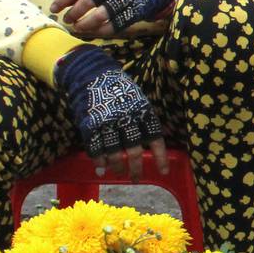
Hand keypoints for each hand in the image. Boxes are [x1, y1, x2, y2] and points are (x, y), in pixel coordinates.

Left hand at [51, 0, 174, 36]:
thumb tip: (62, 2)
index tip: (54, 9)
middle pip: (89, 1)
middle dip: (74, 13)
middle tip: (67, 19)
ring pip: (101, 15)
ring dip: (86, 23)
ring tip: (78, 27)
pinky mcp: (135, 10)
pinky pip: (114, 25)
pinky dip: (100, 30)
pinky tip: (92, 31)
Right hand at [53, 46, 169, 177]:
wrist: (91, 73)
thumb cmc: (118, 88)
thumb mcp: (138, 99)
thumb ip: (144, 118)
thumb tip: (153, 139)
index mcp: (142, 111)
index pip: (155, 138)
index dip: (160, 157)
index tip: (163, 171)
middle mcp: (126, 119)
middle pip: (133, 152)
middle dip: (136, 168)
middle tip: (136, 179)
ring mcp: (107, 123)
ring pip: (114, 154)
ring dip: (117, 167)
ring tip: (119, 173)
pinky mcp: (90, 125)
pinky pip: (96, 149)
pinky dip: (98, 161)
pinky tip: (101, 168)